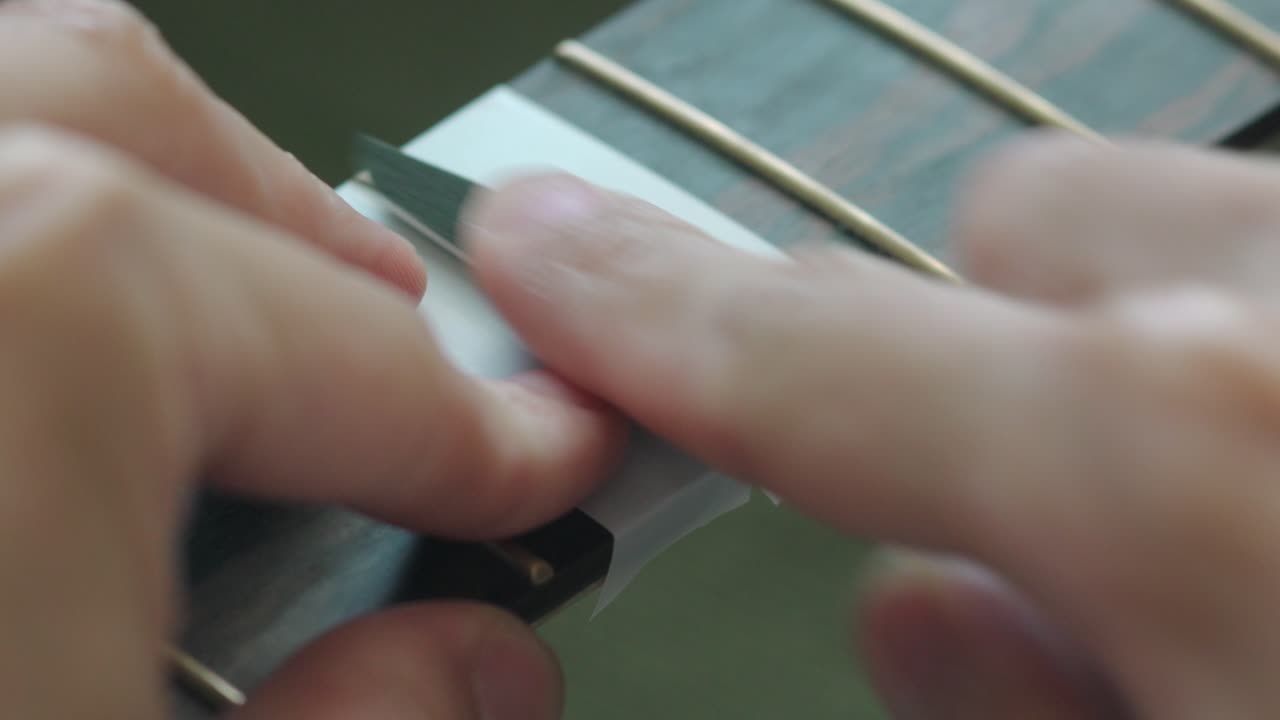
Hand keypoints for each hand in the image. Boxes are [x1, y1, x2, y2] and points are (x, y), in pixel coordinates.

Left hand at [0, 2, 620, 717]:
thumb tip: (474, 671)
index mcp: (14, 353)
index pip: (315, 339)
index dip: (470, 422)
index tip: (537, 458)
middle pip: (116, 116)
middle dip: (299, 234)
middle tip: (398, 339)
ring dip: (137, 171)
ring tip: (214, 296)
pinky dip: (11, 205)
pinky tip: (44, 333)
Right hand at [465, 135, 1279, 717]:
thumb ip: (996, 699)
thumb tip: (917, 606)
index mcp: (1181, 461)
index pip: (806, 351)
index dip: (644, 312)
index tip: (553, 260)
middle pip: (1018, 232)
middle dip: (974, 371)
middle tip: (1040, 540)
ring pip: (1174, 230)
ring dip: (1132, 364)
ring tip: (1230, 555)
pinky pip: (1274, 263)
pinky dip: (1247, 356)